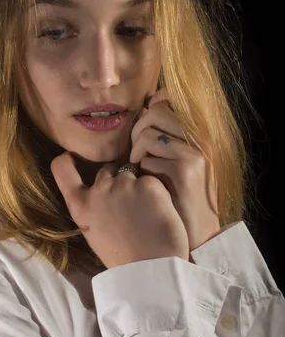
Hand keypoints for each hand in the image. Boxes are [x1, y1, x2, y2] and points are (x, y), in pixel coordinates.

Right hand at [50, 151, 189, 268]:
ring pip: (131, 172)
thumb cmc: (123, 258)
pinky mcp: (149, 184)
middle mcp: (98, 190)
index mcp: (80, 206)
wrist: (152, 270)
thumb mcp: (92, 232)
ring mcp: (124, 184)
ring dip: (138, 184)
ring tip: (146, 211)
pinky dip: (156, 191)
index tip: (74, 158)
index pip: (61, 167)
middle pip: (106, 169)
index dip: (68, 159)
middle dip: (117, 178)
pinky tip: (159, 211)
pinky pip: (151, 180)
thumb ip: (91, 206)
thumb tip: (96, 188)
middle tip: (130, 205)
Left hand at [129, 87, 220, 253]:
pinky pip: (146, 159)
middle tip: (137, 152)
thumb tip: (148, 106)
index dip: (150, 106)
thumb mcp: (182, 162)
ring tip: (141, 171)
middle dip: (137, 130)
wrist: (199, 237)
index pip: (170, 99)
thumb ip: (169, 136)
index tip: (143, 124)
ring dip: (136, 153)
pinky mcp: (183, 172)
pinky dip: (141, 172)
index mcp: (200, 134)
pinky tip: (149, 186)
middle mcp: (200, 139)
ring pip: (147, 135)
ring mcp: (194, 154)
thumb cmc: (182, 198)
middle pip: (155, 112)